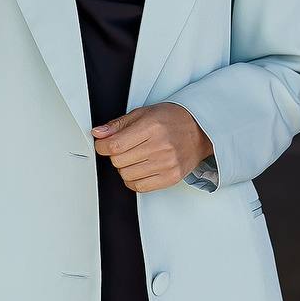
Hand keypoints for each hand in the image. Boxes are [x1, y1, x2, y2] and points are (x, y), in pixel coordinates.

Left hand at [90, 103, 213, 192]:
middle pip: (119, 161)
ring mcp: (167, 164)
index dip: (102, 146)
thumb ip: (119, 125)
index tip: (103, 144)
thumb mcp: (144, 113)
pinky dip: (134, 180)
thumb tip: (99, 133)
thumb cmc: (173, 119)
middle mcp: (160, 147)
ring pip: (126, 175)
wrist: (200, 130)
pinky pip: (140, 187)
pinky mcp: (171, 178)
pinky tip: (139, 169)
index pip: (115, 145)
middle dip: (115, 155)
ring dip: (125, 167)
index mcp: (152, 127)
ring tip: (135, 157)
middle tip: (124, 148)